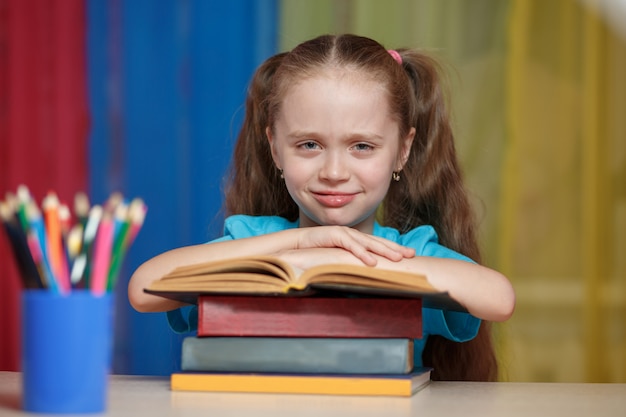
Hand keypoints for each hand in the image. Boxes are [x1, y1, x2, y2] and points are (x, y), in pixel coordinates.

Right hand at [293, 226, 414, 265]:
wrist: (296, 243)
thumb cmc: (317, 251)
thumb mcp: (338, 258)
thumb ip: (350, 262)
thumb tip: (365, 275)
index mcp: (355, 239)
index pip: (378, 243)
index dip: (394, 248)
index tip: (410, 255)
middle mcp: (353, 235)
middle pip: (378, 242)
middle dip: (395, 248)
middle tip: (411, 254)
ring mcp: (344, 233)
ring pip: (368, 243)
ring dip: (383, 251)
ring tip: (397, 259)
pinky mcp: (334, 235)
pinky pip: (351, 246)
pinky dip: (362, 253)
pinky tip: (372, 262)